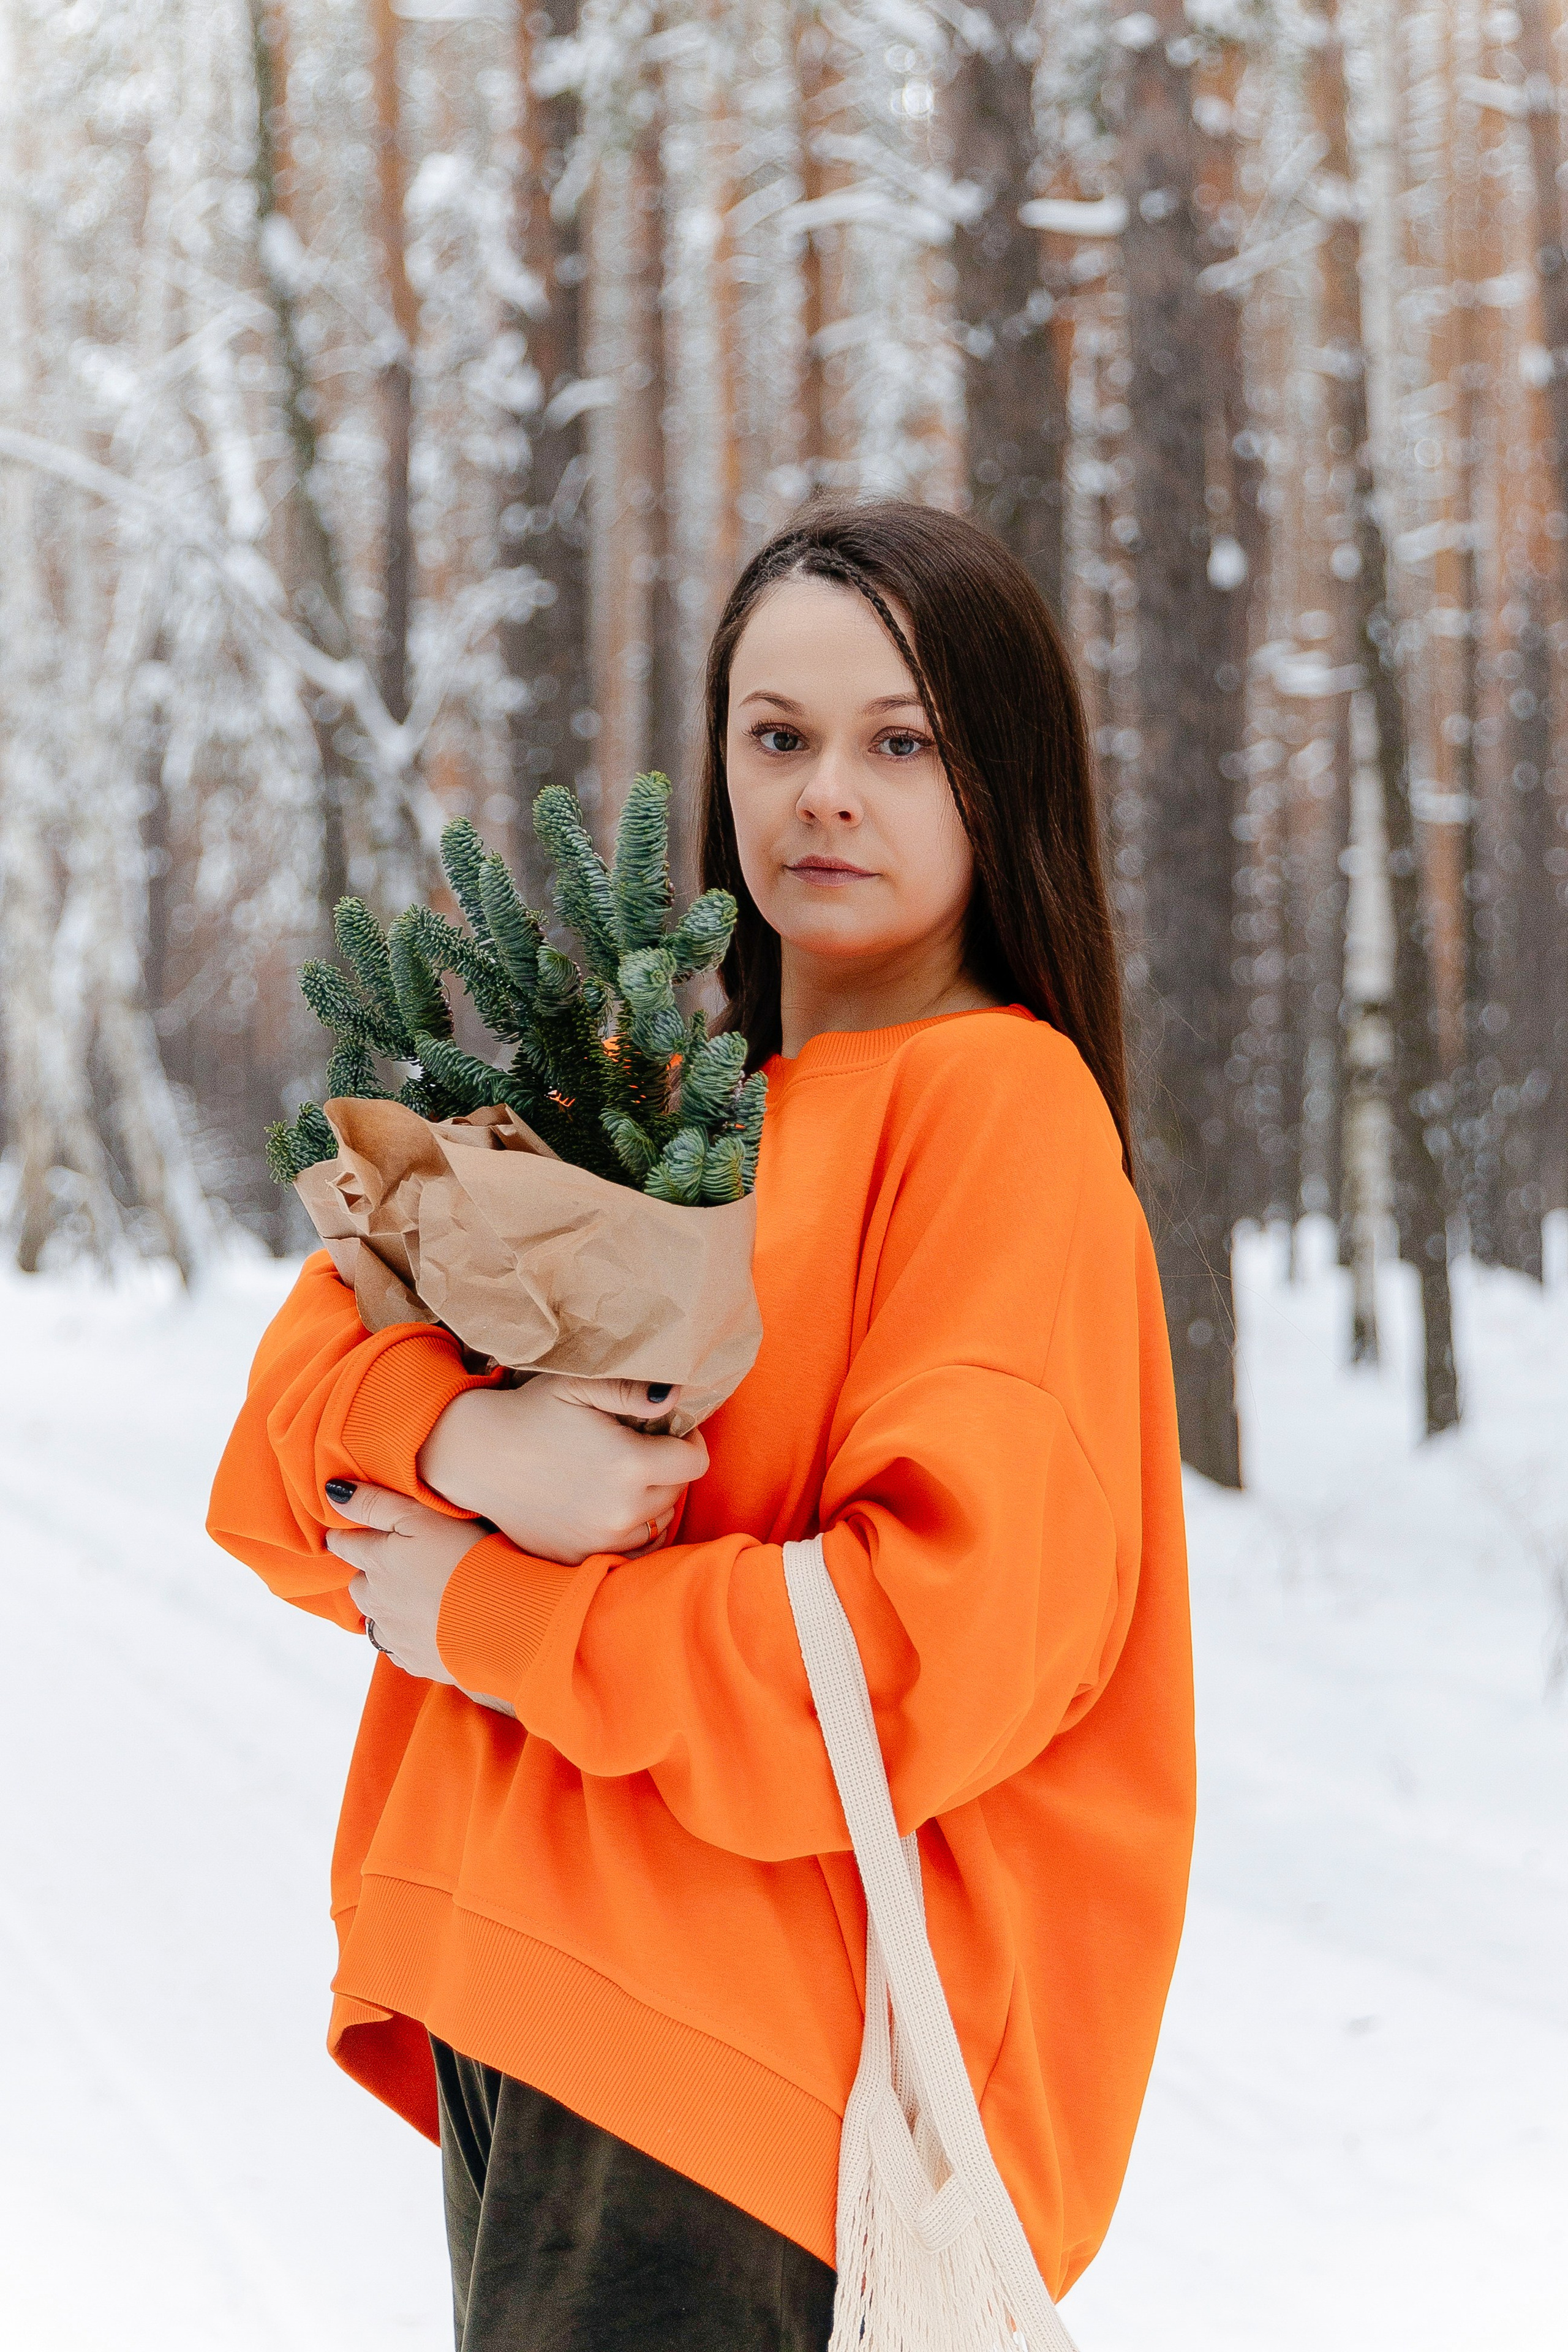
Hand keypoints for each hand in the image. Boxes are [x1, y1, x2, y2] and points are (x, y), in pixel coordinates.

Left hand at [324, 1481, 509, 1709]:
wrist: (503, 1622)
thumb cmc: (466, 1559)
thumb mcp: (422, 1517)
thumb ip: (375, 1504)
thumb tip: (333, 1493)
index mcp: (377, 1563)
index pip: (344, 1545)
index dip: (347, 1535)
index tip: (350, 1532)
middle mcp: (377, 1602)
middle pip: (360, 1584)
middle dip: (371, 1574)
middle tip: (399, 1564)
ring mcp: (396, 1636)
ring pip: (378, 1619)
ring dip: (389, 1608)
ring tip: (418, 1598)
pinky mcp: (417, 1661)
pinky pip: (400, 1648)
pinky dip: (409, 1636)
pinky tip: (432, 1627)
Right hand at [417, 1377, 708, 1564]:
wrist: (476, 1456)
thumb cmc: (529, 1413)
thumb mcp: (579, 1385)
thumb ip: (633, 1389)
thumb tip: (677, 1397)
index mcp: (629, 1464)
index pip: (695, 1463)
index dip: (688, 1443)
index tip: (670, 1433)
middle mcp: (621, 1510)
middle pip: (676, 1493)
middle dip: (667, 1470)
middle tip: (639, 1450)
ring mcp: (600, 1540)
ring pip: (656, 1523)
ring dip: (650, 1501)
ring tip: (622, 1477)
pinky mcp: (579, 1557)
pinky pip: (629, 1550)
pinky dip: (628, 1530)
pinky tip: (610, 1506)